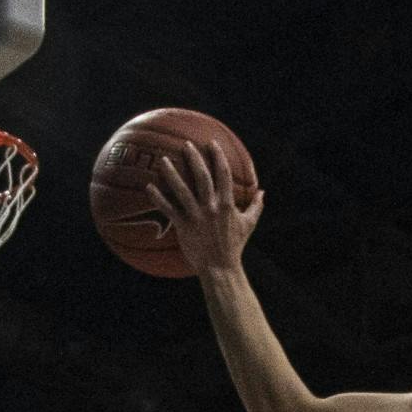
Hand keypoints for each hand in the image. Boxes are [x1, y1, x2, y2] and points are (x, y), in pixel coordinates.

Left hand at [147, 140, 264, 276]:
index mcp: (227, 203)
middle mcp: (211, 207)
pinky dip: (158, 198)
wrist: (221, 268)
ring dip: (172, 173)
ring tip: (163, 159)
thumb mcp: (249, 224)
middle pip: (201, 176)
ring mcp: (196, 216)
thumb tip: (263, 191)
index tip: (211, 143)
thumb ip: (256, 206)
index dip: (217, 157)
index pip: (223, 174)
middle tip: (186, 144)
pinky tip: (148, 187)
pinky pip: (169, 209)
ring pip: (182, 190)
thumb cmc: (234, 246)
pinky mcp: (184, 226)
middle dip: (194, 158)